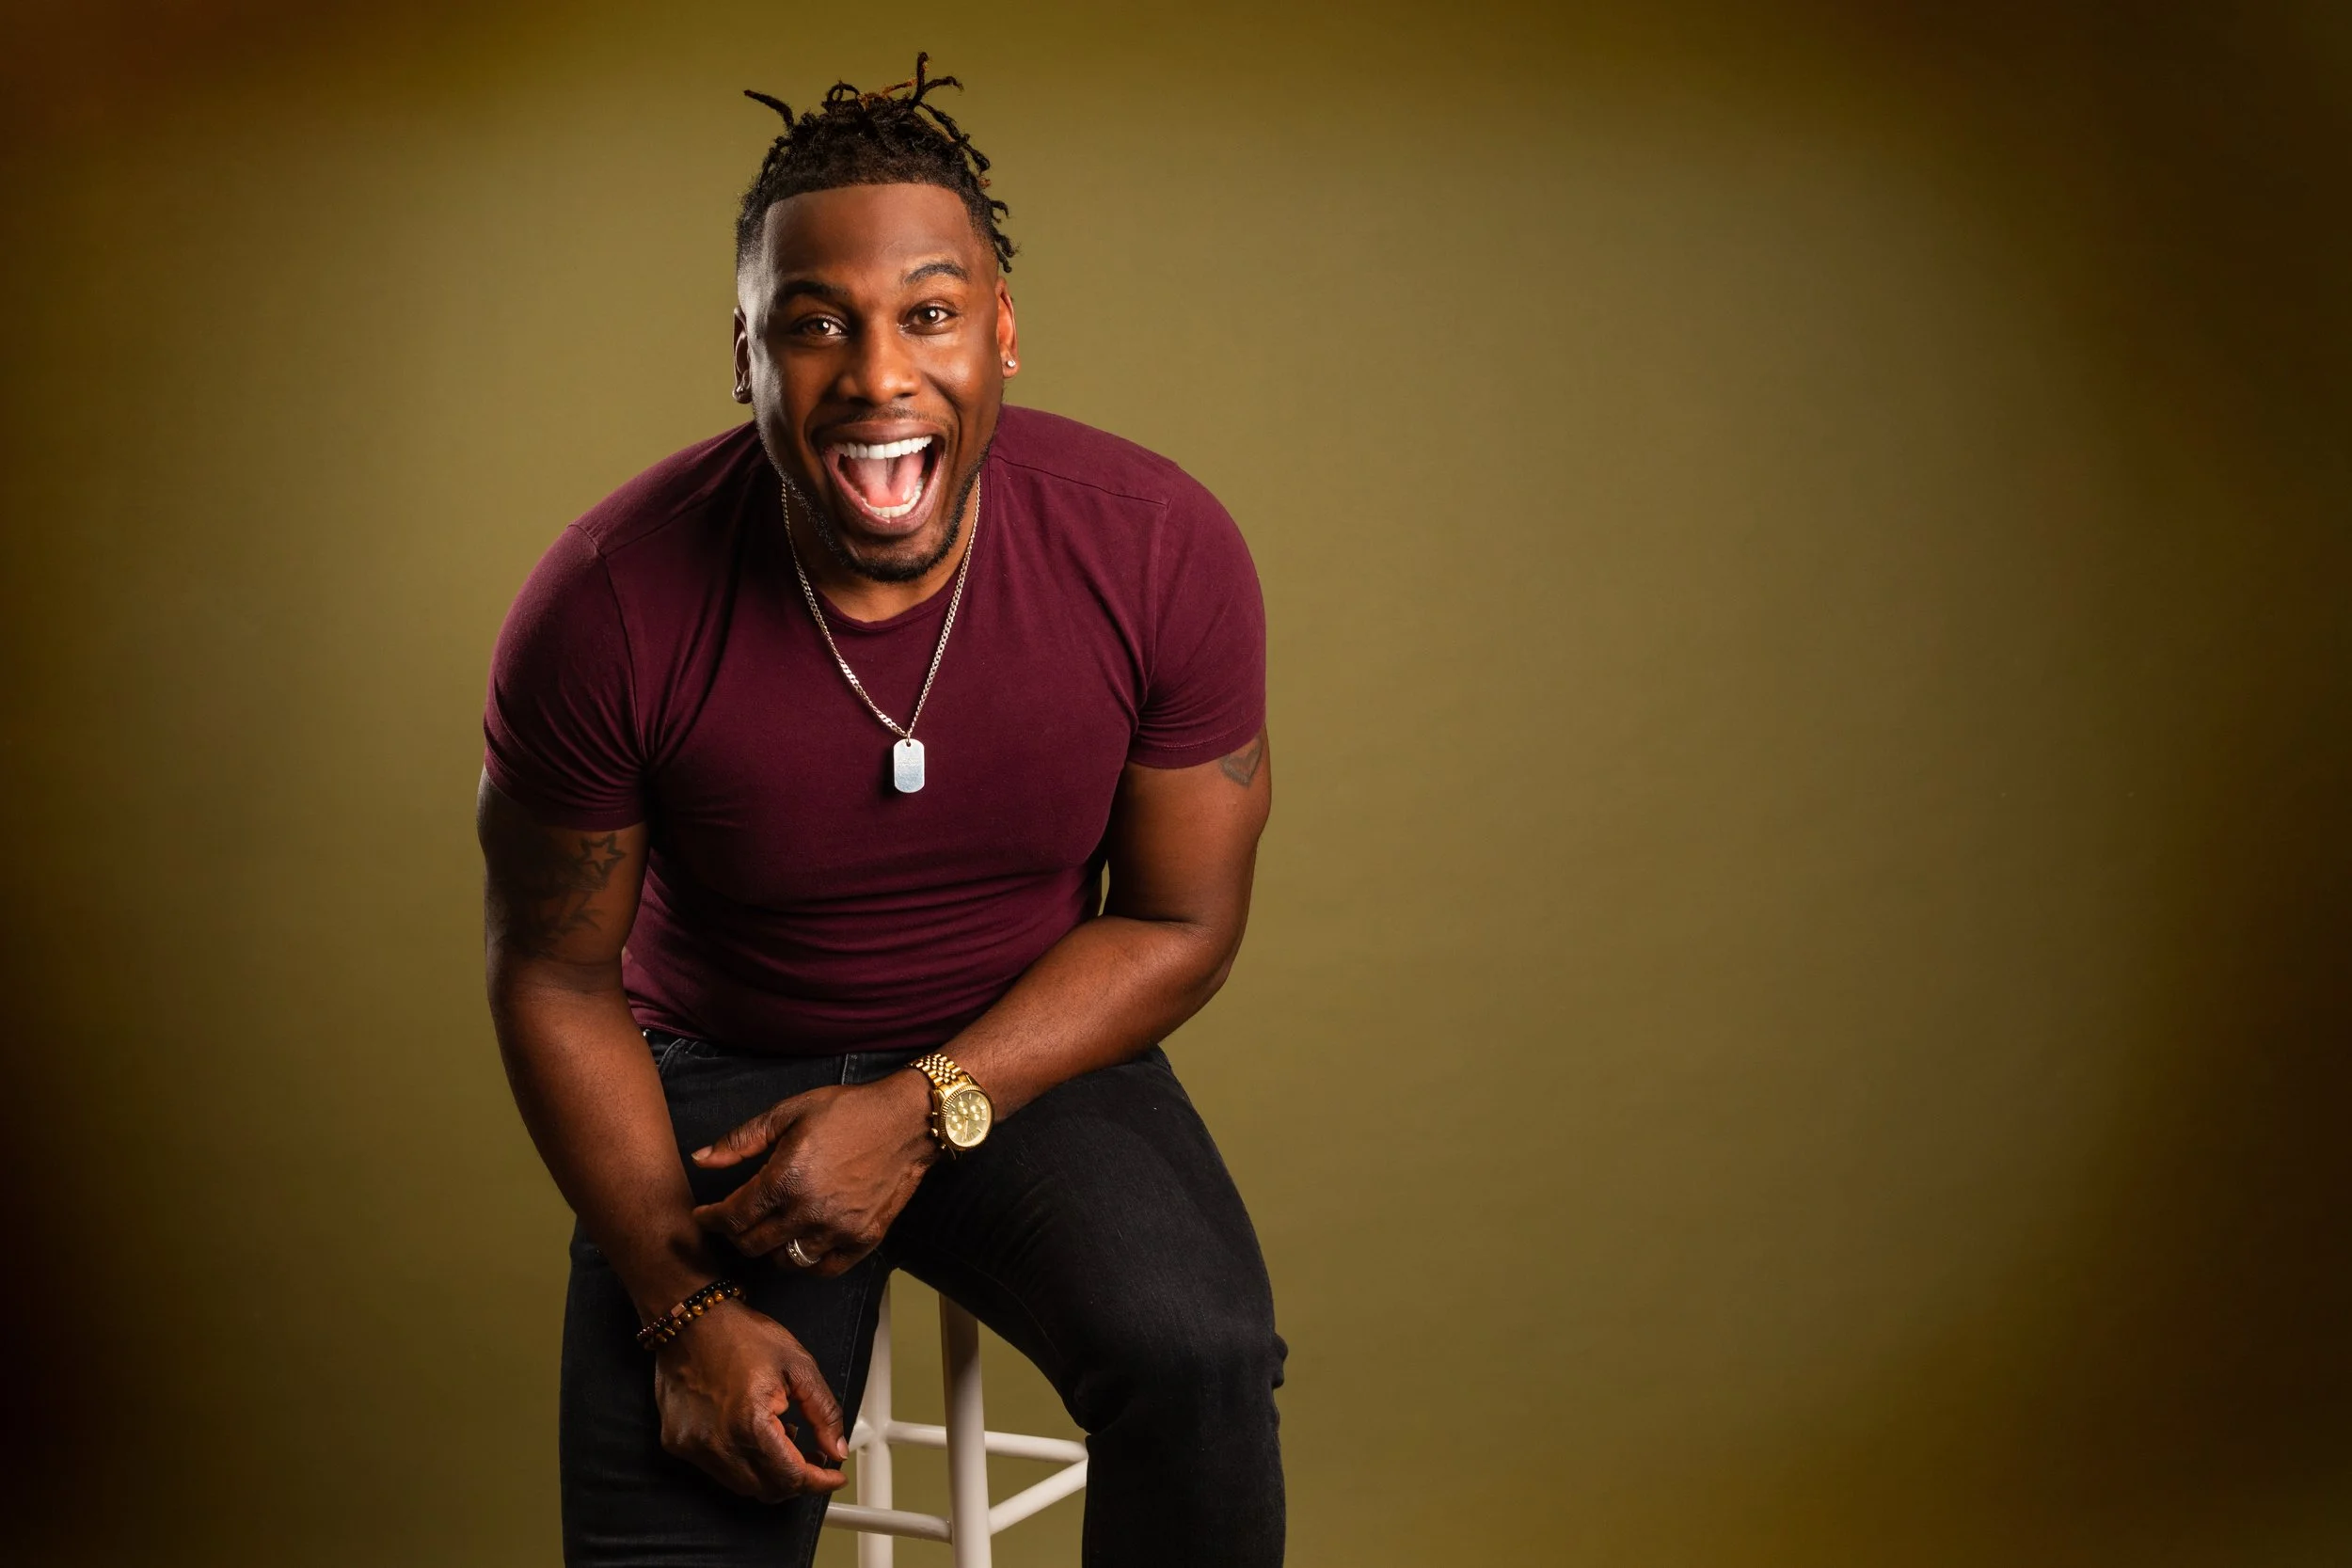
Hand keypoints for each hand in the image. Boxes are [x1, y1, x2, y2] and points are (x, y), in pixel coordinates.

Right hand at [654, 1297, 847, 1500]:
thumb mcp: (798, 1365)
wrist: (690, 1320)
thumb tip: (838, 1448)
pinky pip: (717, 1470)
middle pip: (767, 1490)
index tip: (834, 1475)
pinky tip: (753, 1433)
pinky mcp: (676, 1443)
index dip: (819, 1480)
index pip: (791, 1477)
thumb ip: (824, 1411)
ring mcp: (692, 1447)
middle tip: (815, 1456)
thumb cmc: (740, 1334)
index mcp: (749, 1424)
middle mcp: (716, 1444)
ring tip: (784, 1436)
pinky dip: (742, 1462)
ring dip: (770, 1472)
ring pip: (742, 1485)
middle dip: (797, 1479)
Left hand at [691, 1072, 936, 1275]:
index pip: (732, 1218)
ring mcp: (838, 1230)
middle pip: (753, 1245)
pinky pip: (823, 1269)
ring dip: (769, 1249)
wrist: (908, 1121)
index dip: (710, 1220)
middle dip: (735, 1235)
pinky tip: (803, 1243)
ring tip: (768, 1231)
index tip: (704, 1216)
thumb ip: (742, 1140)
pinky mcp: (863, 1240)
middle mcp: (809, 1211)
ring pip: (785, 1261)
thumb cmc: (849, 1111)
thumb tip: (701, 1159)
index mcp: (785, 1179)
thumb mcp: (790, 1112)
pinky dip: (807, 1262)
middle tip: (734, 1221)